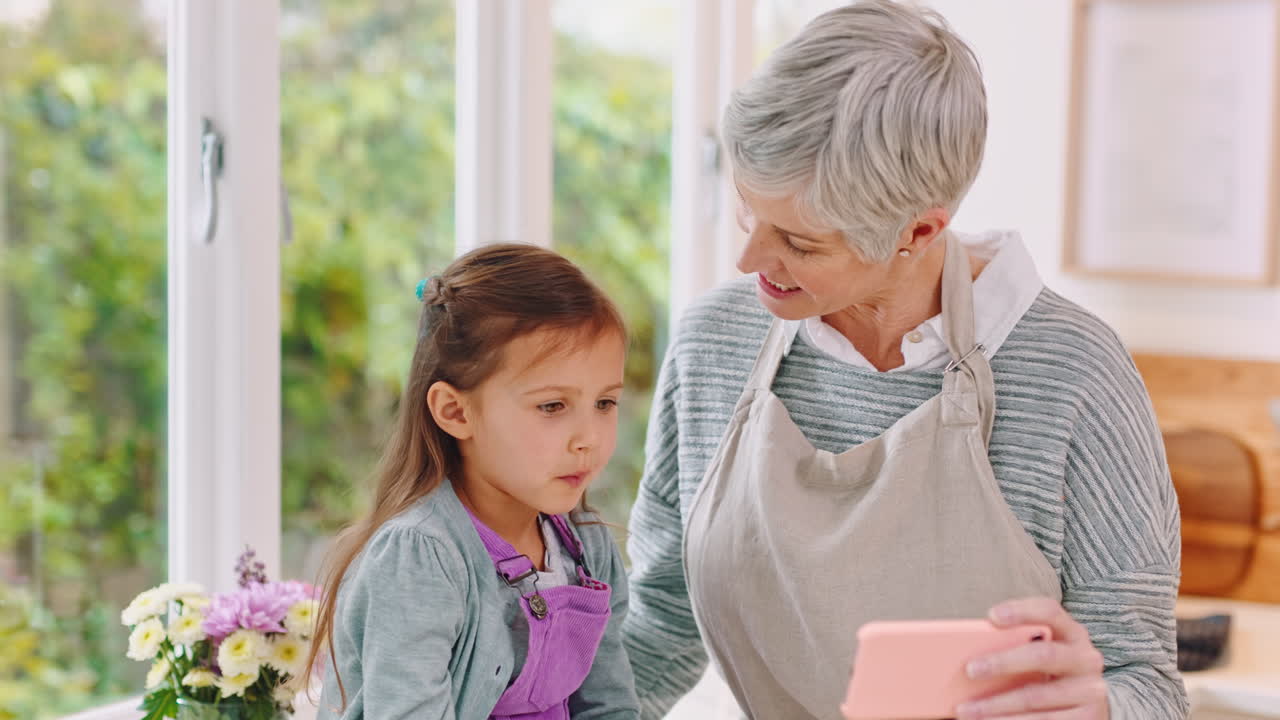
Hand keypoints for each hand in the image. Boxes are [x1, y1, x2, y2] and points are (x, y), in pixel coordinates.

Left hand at [955, 597, 1108, 719]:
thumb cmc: (1049, 668)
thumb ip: (1016, 644)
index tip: (991, 615)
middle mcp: (1085, 658)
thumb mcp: (1040, 650)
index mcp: (1071, 632)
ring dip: (996, 705)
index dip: (1022, 611)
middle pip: (1043, 655)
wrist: (1088, 702)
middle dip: (1003, 662)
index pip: (1050, 611)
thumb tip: (966, 651)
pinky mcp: (1088, 718)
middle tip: (970, 670)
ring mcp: (1089, 690)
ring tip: (966, 709)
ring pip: (1037, 697)